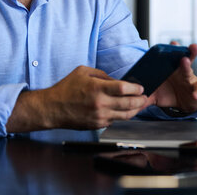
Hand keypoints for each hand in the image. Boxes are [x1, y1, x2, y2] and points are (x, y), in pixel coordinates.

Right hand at [6, 66, 146, 132]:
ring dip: (135, 110)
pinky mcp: (97, 125)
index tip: (140, 87)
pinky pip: (115, 121)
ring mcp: (99, 116)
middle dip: (140, 100)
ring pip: (125, 116)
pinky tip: (124, 111)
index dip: (135, 88)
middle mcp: (100, 104)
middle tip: (144, 97)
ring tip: (139, 105)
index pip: (124, 88)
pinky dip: (122, 116)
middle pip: (128, 103)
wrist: (52, 108)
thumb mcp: (83, 72)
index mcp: (97, 88)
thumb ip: (102, 75)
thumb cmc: (66, 89)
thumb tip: (117, 81)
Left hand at [144, 43, 196, 112]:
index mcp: (170, 69)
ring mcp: (189, 79)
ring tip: (185, 61)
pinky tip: (194, 95)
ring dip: (187, 66)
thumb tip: (132, 101)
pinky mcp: (195, 89)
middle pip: (184, 59)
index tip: (173, 42)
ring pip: (189, 71)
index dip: (173, 49)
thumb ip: (146, 96)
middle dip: (184, 51)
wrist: (184, 103)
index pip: (171, 57)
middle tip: (180, 45)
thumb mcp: (157, 95)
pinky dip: (196, 93)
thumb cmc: (169, 94)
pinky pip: (196, 90)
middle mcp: (180, 71)